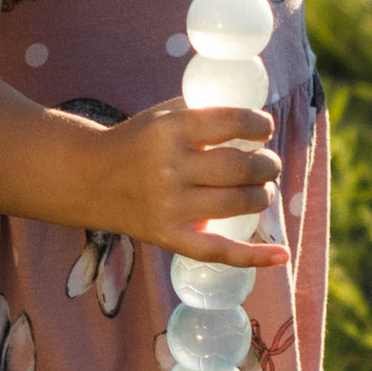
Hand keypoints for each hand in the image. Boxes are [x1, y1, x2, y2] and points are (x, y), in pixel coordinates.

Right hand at [52, 97, 288, 268]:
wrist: (89, 179)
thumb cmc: (138, 142)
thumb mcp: (164, 115)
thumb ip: (205, 113)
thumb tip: (257, 124)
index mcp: (171, 131)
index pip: (233, 123)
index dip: (259, 125)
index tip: (263, 129)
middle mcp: (171, 169)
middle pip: (243, 167)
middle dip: (268, 164)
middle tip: (267, 163)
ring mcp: (171, 207)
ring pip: (240, 203)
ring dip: (263, 195)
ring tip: (261, 190)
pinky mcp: (170, 237)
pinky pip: (220, 251)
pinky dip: (255, 256)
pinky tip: (281, 255)